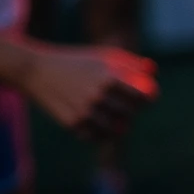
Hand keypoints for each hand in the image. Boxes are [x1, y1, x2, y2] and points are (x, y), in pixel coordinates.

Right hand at [19, 43, 155, 139]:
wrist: (39, 71)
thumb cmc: (78, 61)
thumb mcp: (106, 56)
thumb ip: (133, 64)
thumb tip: (153, 73)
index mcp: (110, 77)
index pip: (145, 96)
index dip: (148, 97)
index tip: (145, 97)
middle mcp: (99, 96)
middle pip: (131, 113)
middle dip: (131, 109)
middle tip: (126, 105)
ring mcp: (85, 112)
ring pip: (117, 130)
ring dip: (119, 124)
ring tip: (116, 116)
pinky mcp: (72, 124)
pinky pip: (97, 137)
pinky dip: (102, 133)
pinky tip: (99, 123)